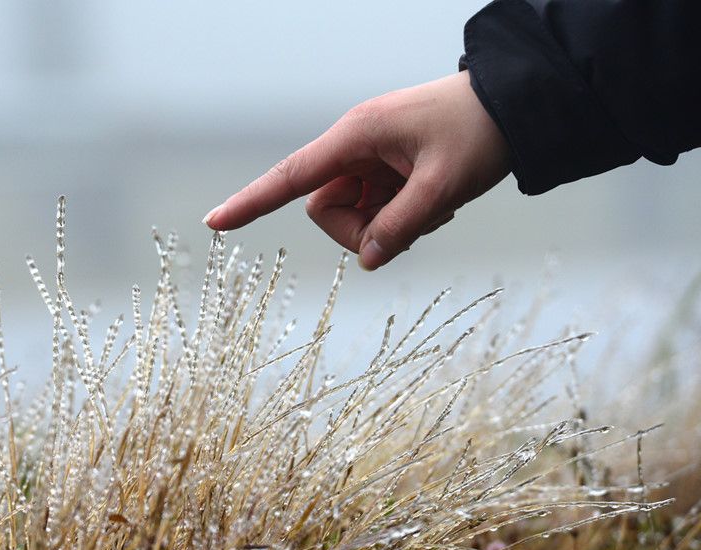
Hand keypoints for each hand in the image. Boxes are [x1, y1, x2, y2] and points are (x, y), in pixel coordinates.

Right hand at [202, 72, 510, 270]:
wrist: (517, 106)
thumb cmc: (479, 132)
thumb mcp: (442, 187)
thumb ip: (400, 228)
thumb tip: (368, 261)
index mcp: (357, 136)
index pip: (290, 177)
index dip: (251, 202)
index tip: (215, 223)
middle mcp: (356, 146)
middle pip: (327, 208)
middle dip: (362, 231)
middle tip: (411, 227)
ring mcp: (372, 158)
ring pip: (352, 213)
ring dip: (387, 225)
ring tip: (432, 210)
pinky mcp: (388, 168)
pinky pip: (376, 208)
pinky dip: (400, 217)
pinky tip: (434, 204)